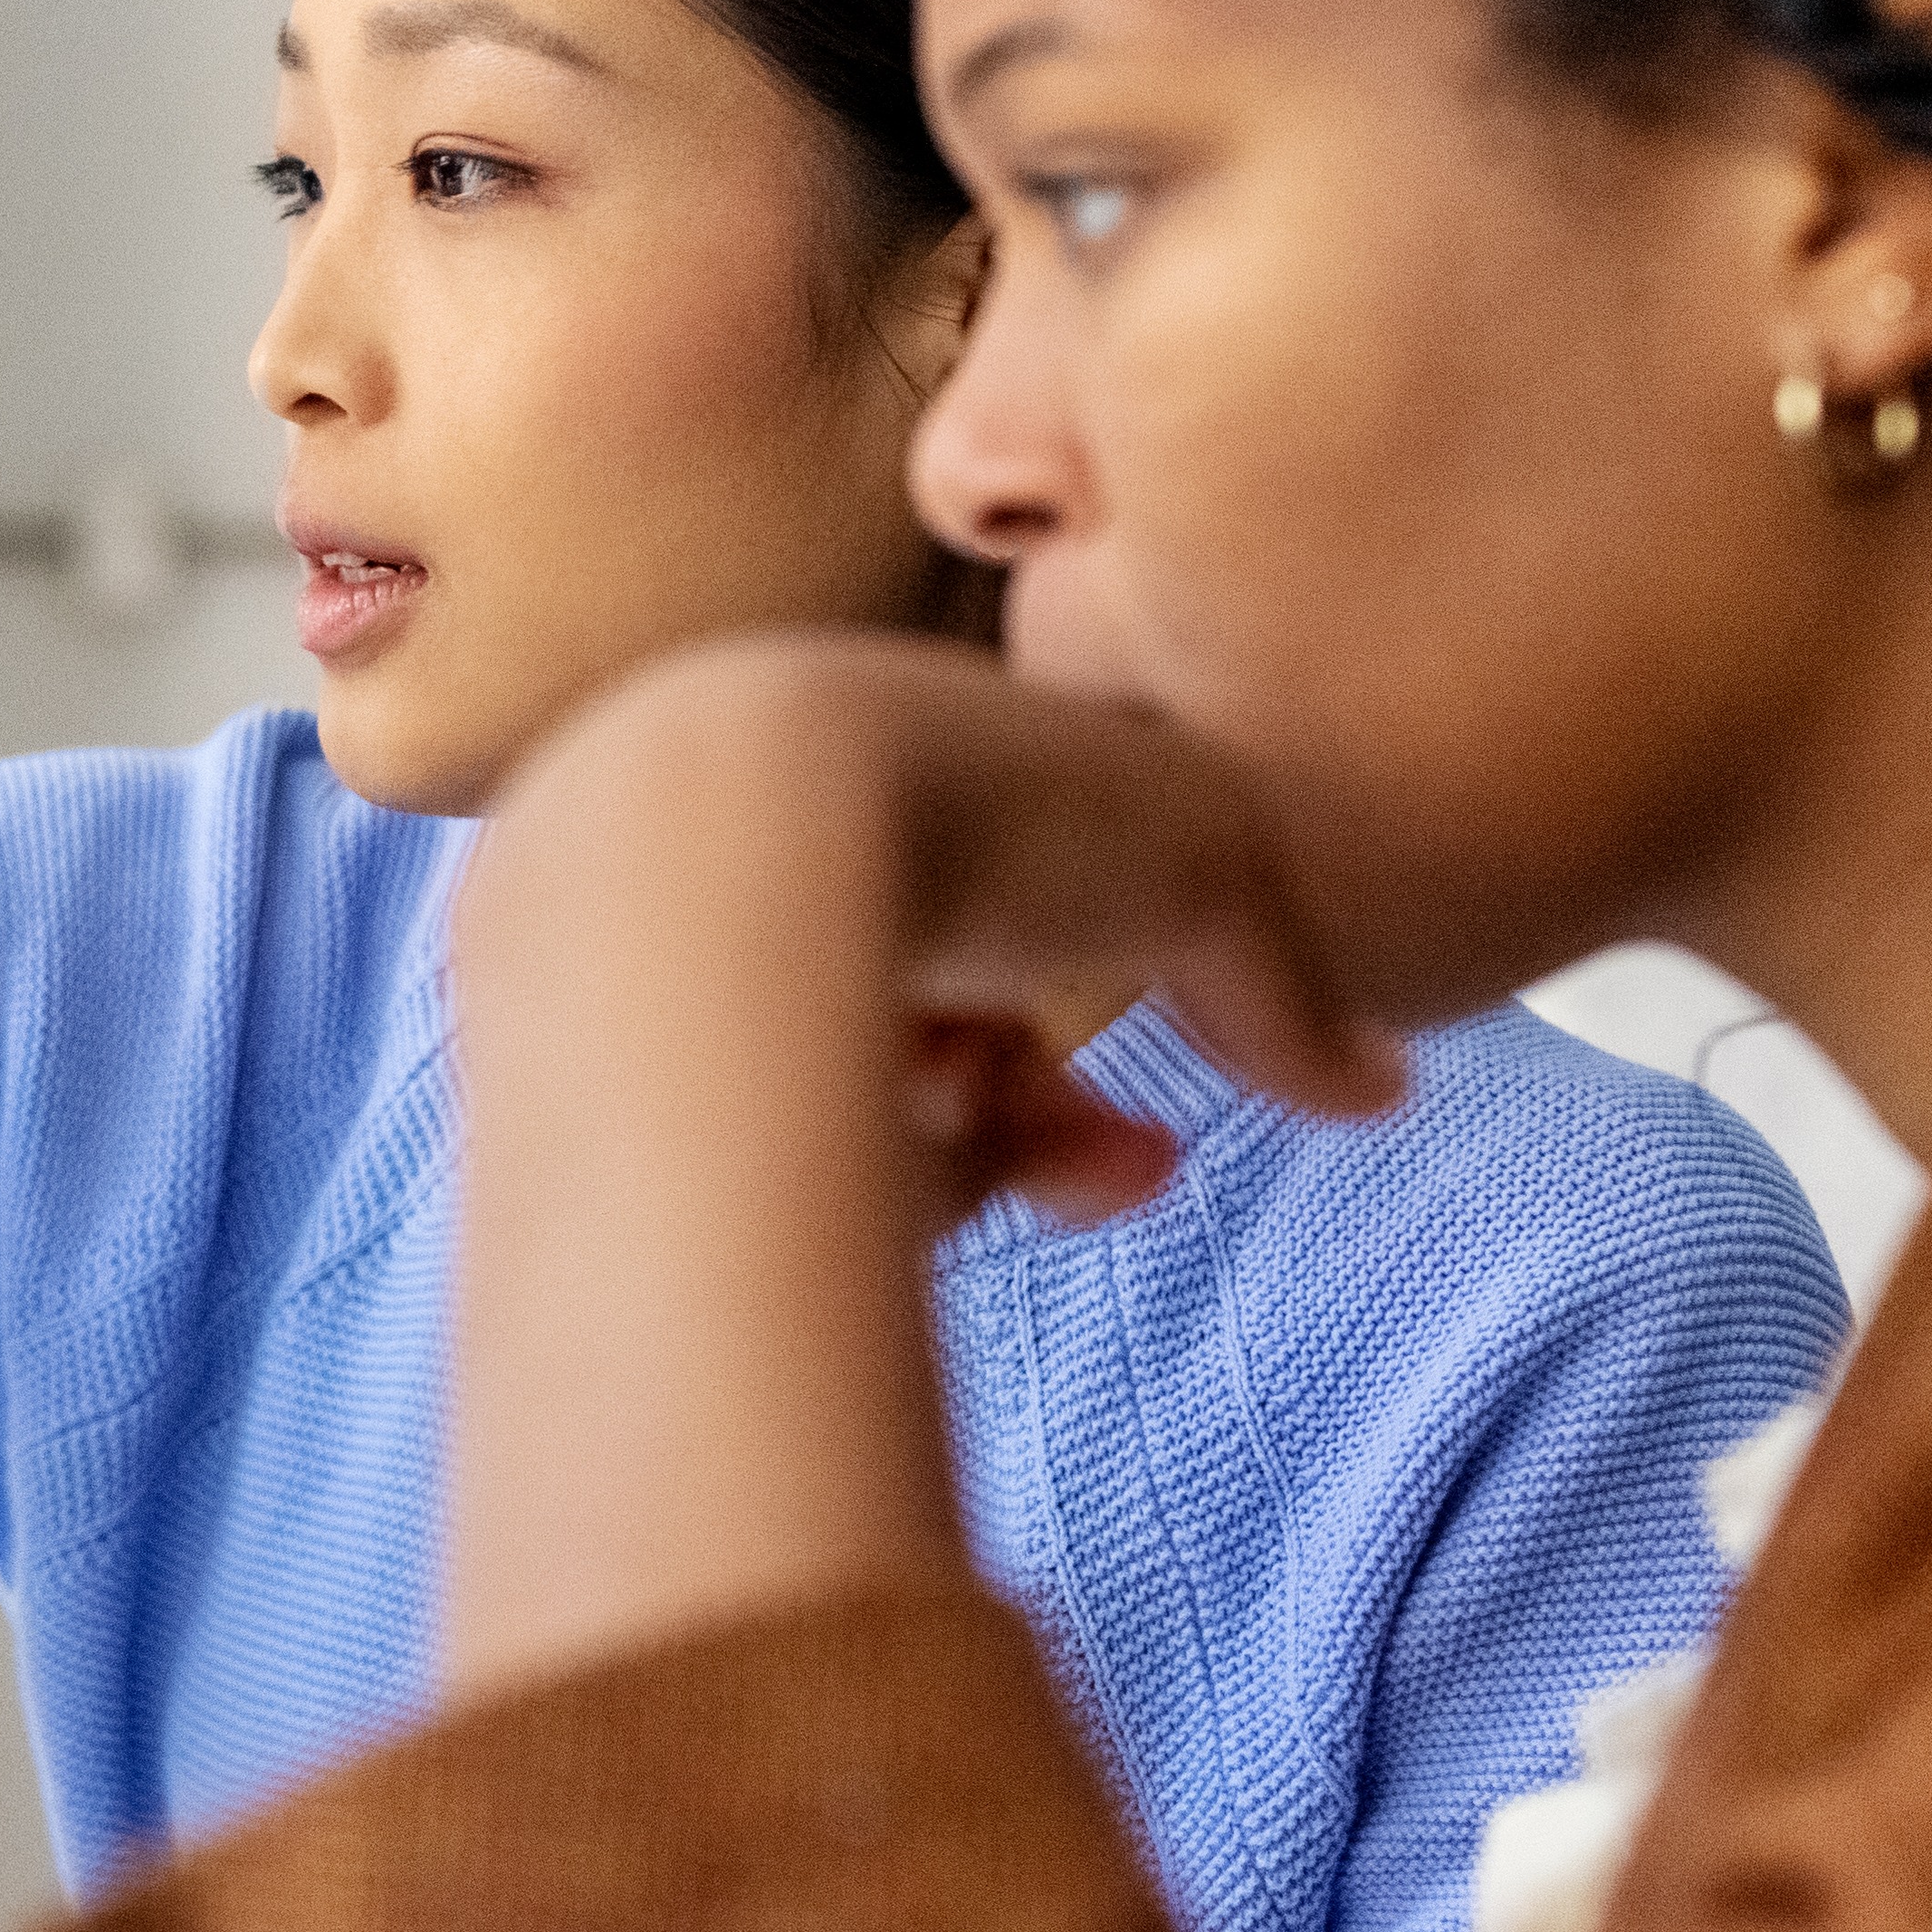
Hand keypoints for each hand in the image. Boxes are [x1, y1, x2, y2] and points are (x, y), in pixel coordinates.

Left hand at [442, 636, 1407, 1694]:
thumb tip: (1376, 1086)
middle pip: (916, 1006)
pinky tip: (866, 1192)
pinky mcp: (555, 1055)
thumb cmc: (968, 814)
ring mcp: (628, 941)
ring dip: (947, 1145)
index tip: (1155, 1132)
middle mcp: (732, 827)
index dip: (1103, 1009)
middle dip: (1036, 1108)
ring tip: (988, 1172)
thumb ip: (1289, 981)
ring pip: (826, 1082)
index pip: (1005, 892)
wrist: (709, 859)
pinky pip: (728, 1144)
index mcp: (868, 738)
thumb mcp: (1204, 866)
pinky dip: (828, 1175)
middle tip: (1113, 1178)